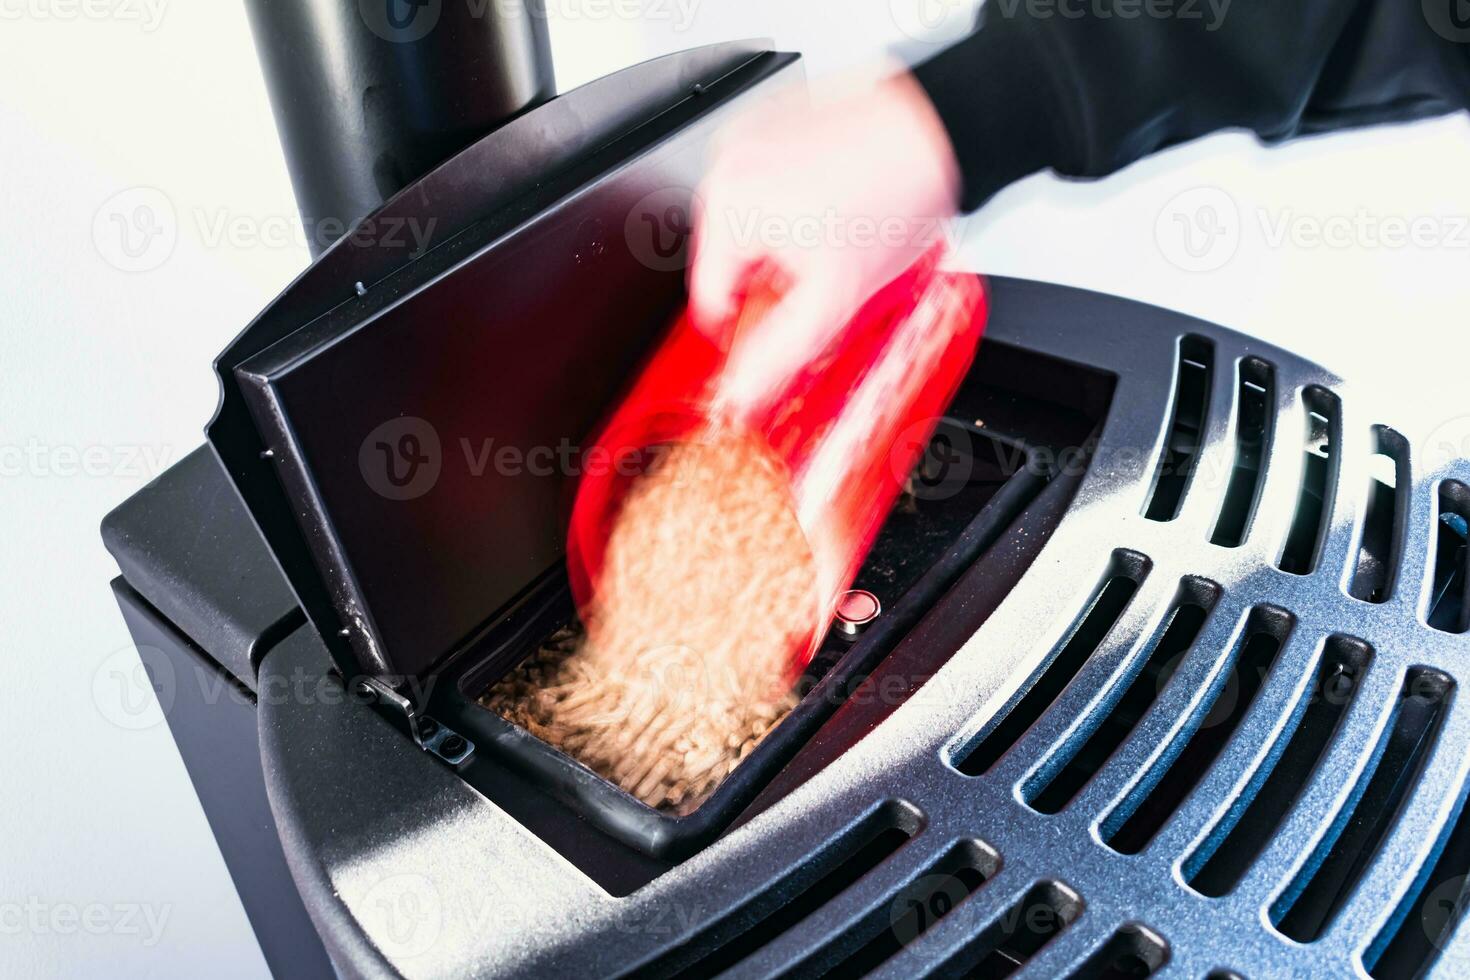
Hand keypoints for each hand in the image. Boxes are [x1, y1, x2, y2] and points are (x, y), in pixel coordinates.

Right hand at [690, 64, 961, 415]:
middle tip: (824, 281)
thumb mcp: (834, 299)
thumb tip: (742, 394)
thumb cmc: (898, 198)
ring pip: (752, 224)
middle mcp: (728, 168)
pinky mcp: (777, 121)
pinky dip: (798, 203)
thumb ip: (780, 355)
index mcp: (728, 210)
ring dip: (787, 244)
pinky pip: (772, 183)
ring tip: (840, 235)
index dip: (748, 327)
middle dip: (773, 282)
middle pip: (731, 261)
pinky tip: (841, 205)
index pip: (711, 301)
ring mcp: (752, 138)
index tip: (779, 329)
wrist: (942, 133)